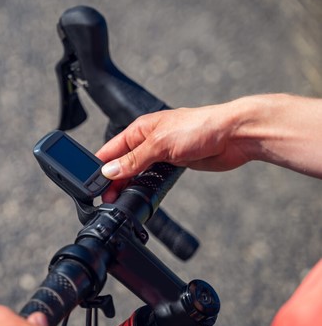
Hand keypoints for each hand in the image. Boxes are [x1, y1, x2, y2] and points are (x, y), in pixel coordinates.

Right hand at [96, 101, 249, 201]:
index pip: (112, 148)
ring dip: (128, 183)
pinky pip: (153, 176)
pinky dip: (144, 185)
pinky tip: (138, 193)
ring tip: (117, 199)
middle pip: (123, 162)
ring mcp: (161, 153)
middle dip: (112, 179)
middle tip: (105, 198)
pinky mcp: (174, 164)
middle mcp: (149, 140)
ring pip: (137, 171)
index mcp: (140, 129)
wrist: (234, 136)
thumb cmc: (200, 127)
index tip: (91, 181)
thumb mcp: (160, 143)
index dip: (101, 164)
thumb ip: (134, 159)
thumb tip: (110, 170)